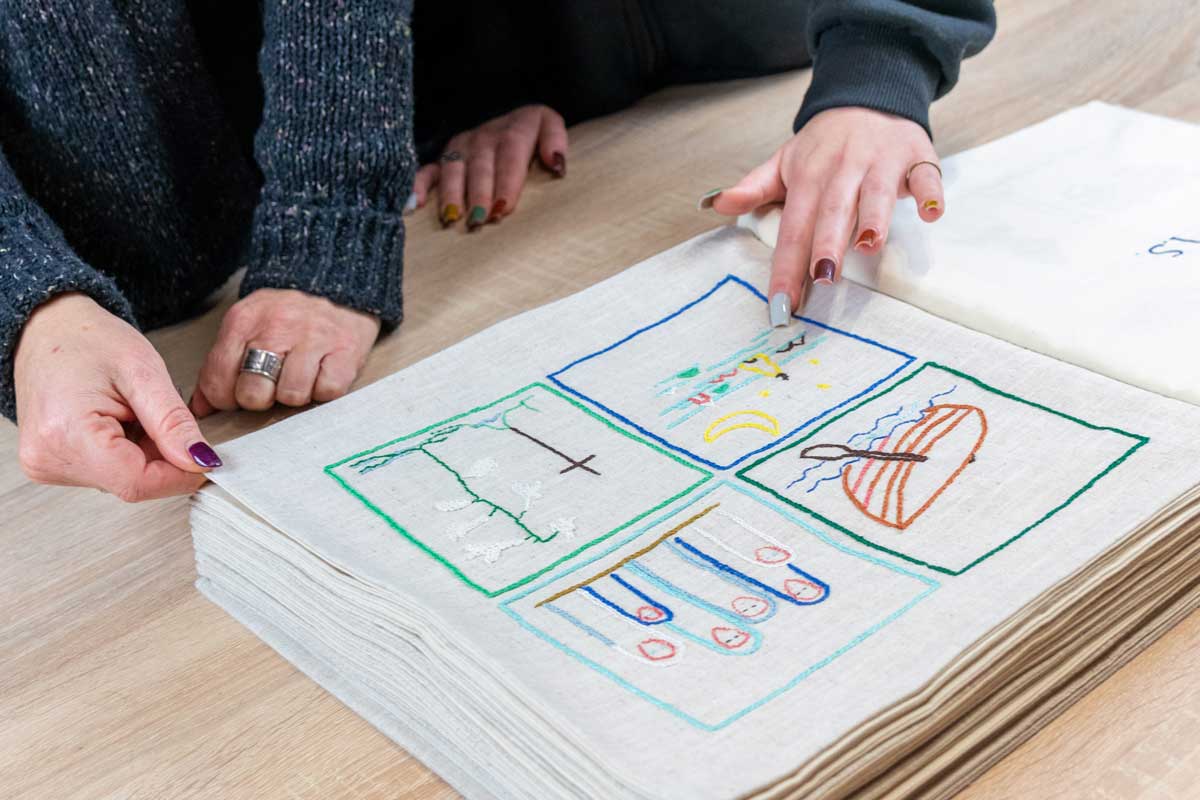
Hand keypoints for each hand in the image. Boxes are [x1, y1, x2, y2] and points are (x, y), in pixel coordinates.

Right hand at [14, 293, 216, 500]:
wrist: (48, 329)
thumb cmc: (87, 340)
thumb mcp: (143, 372)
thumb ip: (173, 423)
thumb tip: (201, 462)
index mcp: (66, 435)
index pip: (138, 482)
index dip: (181, 475)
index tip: (207, 459)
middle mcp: (48, 458)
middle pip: (131, 483)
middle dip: (162, 458)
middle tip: (158, 415)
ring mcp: (45, 464)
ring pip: (122, 480)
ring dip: (144, 454)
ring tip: (131, 412)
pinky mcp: (50, 464)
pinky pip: (107, 473)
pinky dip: (126, 453)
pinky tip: (118, 422)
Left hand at [191, 288, 379, 415]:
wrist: (335, 282)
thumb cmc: (287, 314)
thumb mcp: (245, 327)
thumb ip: (220, 365)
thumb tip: (200, 408)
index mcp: (243, 322)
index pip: (218, 380)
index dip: (226, 399)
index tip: (239, 393)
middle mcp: (277, 327)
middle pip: (253, 394)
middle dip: (262, 398)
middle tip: (273, 385)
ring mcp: (314, 338)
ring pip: (292, 396)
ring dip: (296, 394)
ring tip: (300, 376)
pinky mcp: (346, 351)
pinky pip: (328, 391)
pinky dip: (325, 390)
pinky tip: (322, 373)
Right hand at [412, 104, 567, 230]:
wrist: (512, 119)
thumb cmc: (533, 133)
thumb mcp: (549, 124)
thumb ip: (556, 140)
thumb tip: (556, 163)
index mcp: (513, 130)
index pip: (509, 156)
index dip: (506, 181)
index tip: (503, 207)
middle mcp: (484, 137)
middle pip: (480, 166)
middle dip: (478, 193)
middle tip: (479, 220)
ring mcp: (462, 146)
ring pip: (453, 169)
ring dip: (452, 194)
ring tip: (452, 219)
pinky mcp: (447, 157)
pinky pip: (428, 169)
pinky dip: (419, 185)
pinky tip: (415, 205)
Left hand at [710, 107, 943, 311]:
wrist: (869, 94)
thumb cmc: (825, 144)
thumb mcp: (785, 162)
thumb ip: (754, 188)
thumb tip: (717, 205)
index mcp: (808, 177)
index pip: (793, 227)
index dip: (786, 268)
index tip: (780, 304)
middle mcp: (842, 169)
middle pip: (832, 211)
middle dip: (827, 245)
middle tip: (823, 279)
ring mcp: (880, 162)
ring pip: (875, 194)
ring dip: (873, 219)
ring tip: (868, 247)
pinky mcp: (916, 156)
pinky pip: (926, 175)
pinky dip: (930, 192)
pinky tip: (932, 213)